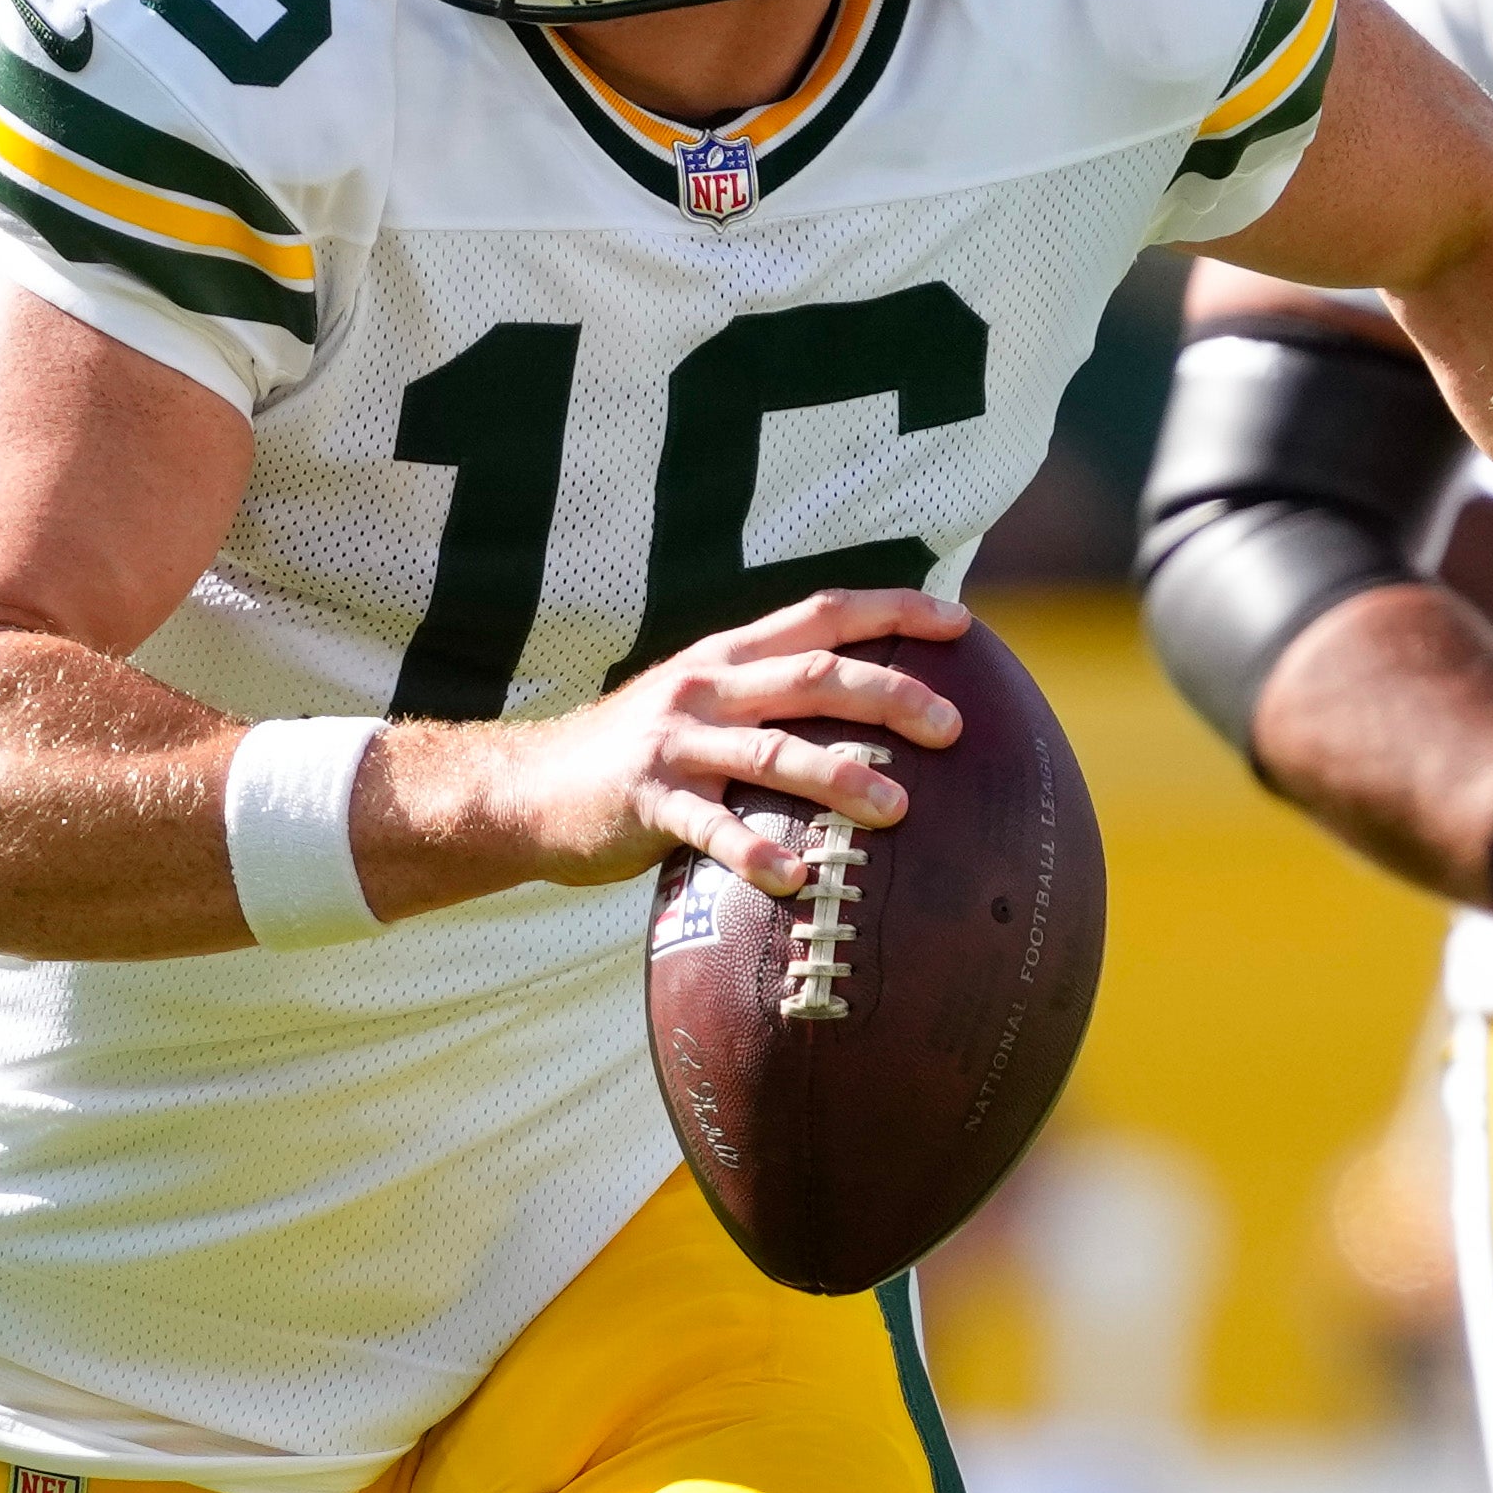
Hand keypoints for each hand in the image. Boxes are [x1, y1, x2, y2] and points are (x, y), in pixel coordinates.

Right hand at [474, 587, 971, 898]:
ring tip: (898, 809)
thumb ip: (767, 703)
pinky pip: (709, 828)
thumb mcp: (701, 707)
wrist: (529, 789)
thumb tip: (865, 717)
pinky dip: (753, 852)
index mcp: (727, 656)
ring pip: (771, 750)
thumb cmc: (637, 758)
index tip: (962, 625)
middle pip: (812, 675)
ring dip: (839, 775)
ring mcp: (675, 742)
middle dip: (890, 695)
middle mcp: (706, 687)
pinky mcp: (646, 800)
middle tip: (954, 728)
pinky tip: (794, 880)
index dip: (894, 612)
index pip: (823, 614)